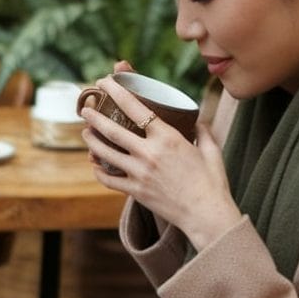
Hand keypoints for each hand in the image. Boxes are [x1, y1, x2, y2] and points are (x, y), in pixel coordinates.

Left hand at [80, 75, 242, 250]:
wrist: (207, 215)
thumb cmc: (212, 182)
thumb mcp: (212, 150)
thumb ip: (202, 131)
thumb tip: (198, 122)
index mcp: (168, 137)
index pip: (135, 108)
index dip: (116, 92)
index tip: (105, 82)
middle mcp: (149, 153)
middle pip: (113, 129)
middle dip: (94, 116)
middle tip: (86, 108)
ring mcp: (140, 173)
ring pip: (105, 153)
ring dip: (92, 141)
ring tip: (86, 132)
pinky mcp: (136, 192)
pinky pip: (109, 180)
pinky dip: (99, 172)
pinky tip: (95, 165)